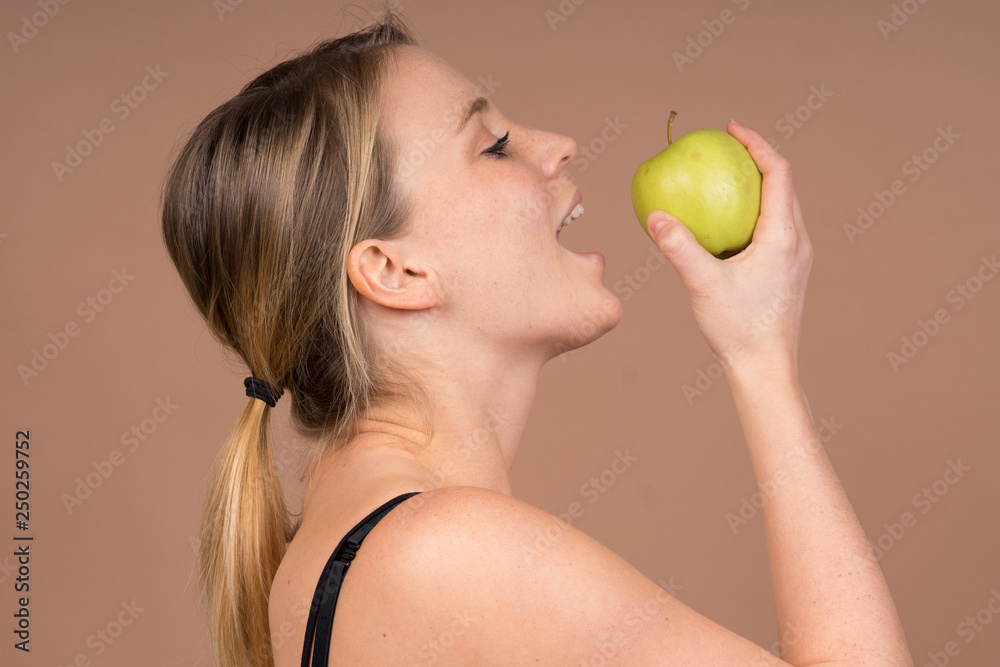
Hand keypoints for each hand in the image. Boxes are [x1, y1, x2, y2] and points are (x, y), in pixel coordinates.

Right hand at [645, 120, 812, 374]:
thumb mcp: (703, 285)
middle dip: (758, 158)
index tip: (731, 128)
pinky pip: (776, 227)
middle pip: (785, 184)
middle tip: (725, 147)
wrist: (766, 367)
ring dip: (759, 185)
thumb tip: (655, 216)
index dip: (757, 143)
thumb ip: (679, 248)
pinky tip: (727, 224)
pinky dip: (755, 211)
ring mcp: (797, 258)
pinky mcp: (790, 272)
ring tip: (726, 178)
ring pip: (783, 206)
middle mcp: (798, 241)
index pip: (779, 172)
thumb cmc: (738, 329)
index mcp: (783, 236)